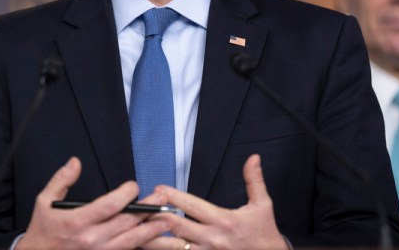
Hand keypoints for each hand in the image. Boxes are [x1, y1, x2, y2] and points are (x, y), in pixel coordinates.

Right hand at [17, 157, 172, 248]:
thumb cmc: (42, 232)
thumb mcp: (44, 201)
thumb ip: (61, 180)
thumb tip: (75, 162)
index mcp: (77, 222)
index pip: (109, 206)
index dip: (125, 194)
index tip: (133, 186)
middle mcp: (90, 239)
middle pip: (125, 223)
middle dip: (146, 209)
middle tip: (161, 198)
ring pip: (130, 241)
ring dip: (150, 231)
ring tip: (166, 221)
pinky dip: (140, 246)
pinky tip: (152, 240)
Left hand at [145, 155, 287, 249]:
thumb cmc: (264, 233)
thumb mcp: (262, 205)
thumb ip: (254, 180)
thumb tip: (253, 157)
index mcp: (223, 221)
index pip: (192, 206)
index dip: (173, 197)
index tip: (157, 188)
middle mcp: (211, 239)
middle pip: (176, 227)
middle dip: (155, 216)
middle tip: (137, 208)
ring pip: (173, 248)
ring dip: (153, 239)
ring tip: (134, 232)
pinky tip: (148, 247)